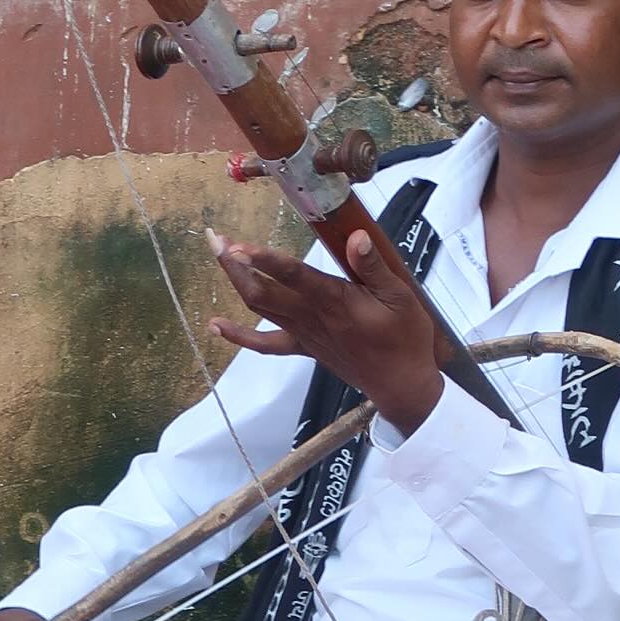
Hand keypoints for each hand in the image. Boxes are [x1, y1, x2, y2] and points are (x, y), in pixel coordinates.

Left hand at [208, 221, 444, 437]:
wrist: (400, 384)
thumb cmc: (404, 338)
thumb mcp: (400, 297)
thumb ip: (373, 267)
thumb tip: (356, 237)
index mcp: (334, 300)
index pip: (292, 276)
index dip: (263, 261)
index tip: (238, 247)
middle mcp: (310, 316)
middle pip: (261, 290)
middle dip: (235, 265)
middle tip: (215, 239)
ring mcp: (302, 333)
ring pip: (259, 307)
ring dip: (235, 282)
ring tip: (218, 255)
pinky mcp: (303, 347)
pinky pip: (266, 344)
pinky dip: (239, 336)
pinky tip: (216, 325)